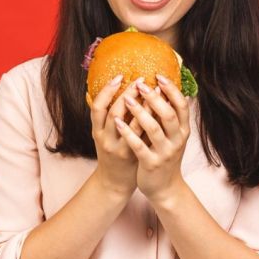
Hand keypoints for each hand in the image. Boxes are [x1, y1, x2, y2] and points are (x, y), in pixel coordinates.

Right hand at [88, 74, 153, 196]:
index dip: (106, 91)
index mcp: (96, 131)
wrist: (114, 182)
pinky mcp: (133, 157)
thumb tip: (112, 90)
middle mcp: (105, 139)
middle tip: (141, 80)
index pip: (97, 107)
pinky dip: (152, 123)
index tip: (119, 76)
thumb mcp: (104, 134)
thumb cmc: (112, 153)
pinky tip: (161, 112)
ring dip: (144, 106)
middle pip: (114, 113)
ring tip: (155, 91)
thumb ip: (108, 116)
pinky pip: (144, 137)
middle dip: (128, 94)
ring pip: (131, 125)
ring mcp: (120, 149)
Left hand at [113, 73, 190, 202]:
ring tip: (127, 99)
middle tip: (140, 84)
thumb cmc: (164, 155)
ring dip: (139, 112)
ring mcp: (164, 152)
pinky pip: (139, 146)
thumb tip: (162, 89)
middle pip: (168, 114)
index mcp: (182, 130)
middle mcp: (177, 140)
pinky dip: (128, 133)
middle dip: (154, 98)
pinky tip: (118, 123)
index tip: (159, 76)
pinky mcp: (151, 163)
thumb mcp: (172, 136)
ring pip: (153, 129)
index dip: (171, 90)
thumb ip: (168, 116)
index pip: (182, 105)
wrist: (165, 188)